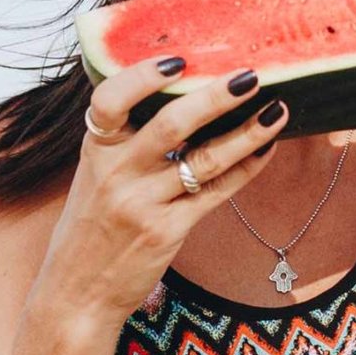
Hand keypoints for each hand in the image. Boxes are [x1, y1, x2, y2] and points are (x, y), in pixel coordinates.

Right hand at [35, 60, 287, 332]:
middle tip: (251, 76)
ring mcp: (143, 204)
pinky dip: (246, 168)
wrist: (78, 294)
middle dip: (216, 97)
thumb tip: (179, 94)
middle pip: (172, 125)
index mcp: (95, 150)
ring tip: (278, 110)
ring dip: (247, 133)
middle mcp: (116, 173)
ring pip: (205, 159)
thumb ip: (123, 140)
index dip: (143, 76)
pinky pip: (216, 192)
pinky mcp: (168, 231)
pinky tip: (266, 150)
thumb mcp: (93, 176)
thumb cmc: (91, 227)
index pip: (110, 100)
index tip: (178, 60)